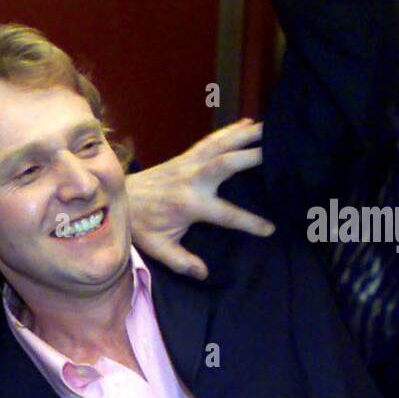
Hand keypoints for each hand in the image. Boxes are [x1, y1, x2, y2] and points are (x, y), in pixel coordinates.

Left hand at [126, 119, 271, 277]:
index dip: (249, 222)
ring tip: (272, 127)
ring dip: (245, 135)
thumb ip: (180, 261)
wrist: (119, 198)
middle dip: (251, 156)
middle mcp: (191, 180)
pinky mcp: (184, 156)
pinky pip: (210, 140)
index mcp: (189, 205)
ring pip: (220, 145)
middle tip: (278, 152)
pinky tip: (248, 123)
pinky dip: (229, 130)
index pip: (226, 215)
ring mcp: (187, 164)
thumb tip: (203, 274)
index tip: (270, 229)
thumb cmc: (140, 225)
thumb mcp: (157, 248)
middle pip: (225, 163)